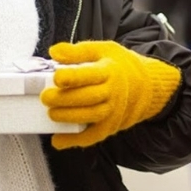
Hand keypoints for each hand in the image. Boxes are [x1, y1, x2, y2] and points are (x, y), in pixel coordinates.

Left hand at [41, 40, 181, 149]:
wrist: (145, 86)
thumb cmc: (119, 66)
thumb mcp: (102, 50)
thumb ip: (78, 51)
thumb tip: (55, 51)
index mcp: (110, 71)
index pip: (90, 74)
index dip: (73, 76)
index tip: (57, 76)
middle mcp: (113, 92)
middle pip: (88, 98)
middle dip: (65, 99)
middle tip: (45, 97)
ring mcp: (113, 111)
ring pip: (90, 117)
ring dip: (68, 117)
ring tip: (51, 113)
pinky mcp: (110, 126)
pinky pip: (93, 136)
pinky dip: (75, 140)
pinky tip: (58, 141)